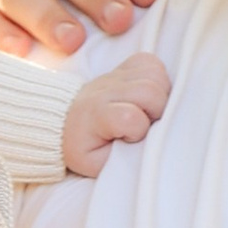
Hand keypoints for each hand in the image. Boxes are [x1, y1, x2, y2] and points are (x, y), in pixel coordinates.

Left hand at [60, 50, 172, 178]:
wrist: (67, 120)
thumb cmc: (86, 145)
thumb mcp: (96, 164)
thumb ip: (120, 160)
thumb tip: (146, 150)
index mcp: (97, 115)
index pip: (130, 117)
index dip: (138, 131)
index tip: (129, 138)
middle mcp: (107, 90)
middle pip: (150, 91)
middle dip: (156, 111)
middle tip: (147, 124)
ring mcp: (116, 76)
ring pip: (156, 76)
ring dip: (161, 94)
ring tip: (149, 110)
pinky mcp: (125, 66)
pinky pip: (152, 63)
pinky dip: (158, 78)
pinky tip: (147, 95)